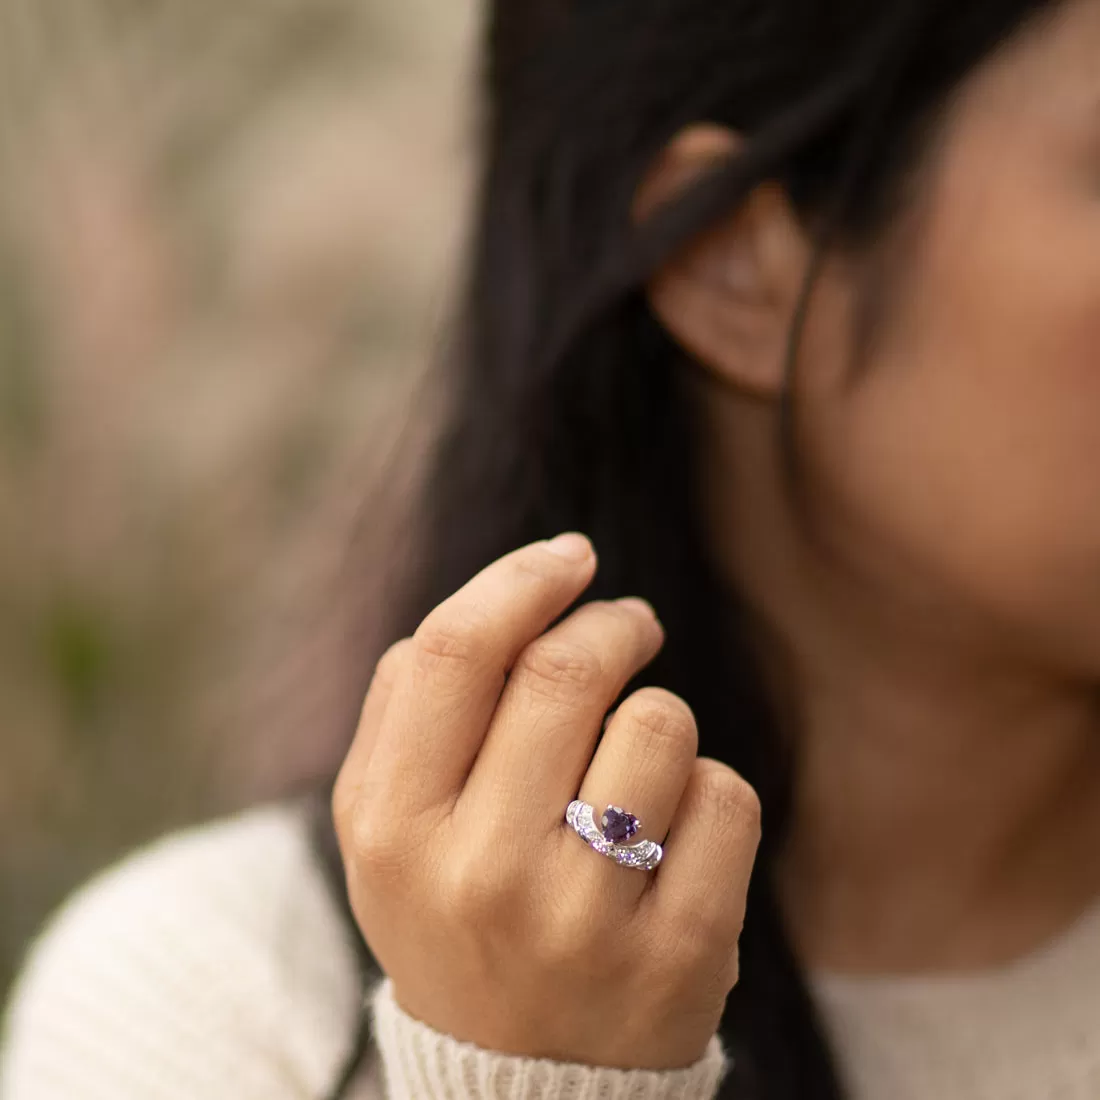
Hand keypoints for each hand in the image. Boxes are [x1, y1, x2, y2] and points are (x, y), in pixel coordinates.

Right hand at [332, 533, 760, 1070]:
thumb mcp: (391, 828)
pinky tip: (674, 843)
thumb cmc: (457, 915)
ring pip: (660, 722)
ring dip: (657, 719)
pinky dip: (709, 793)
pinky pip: (727, 796)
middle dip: (613, 624)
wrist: (524, 1082)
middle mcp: (479, 875)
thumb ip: (409, 707)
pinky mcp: (682, 956)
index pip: (453, 651)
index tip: (571, 555)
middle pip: (566, 670)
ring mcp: (584, 921)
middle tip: (631, 626)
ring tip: (636, 770)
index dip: (519, 578)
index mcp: (393, 828)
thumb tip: (509, 595)